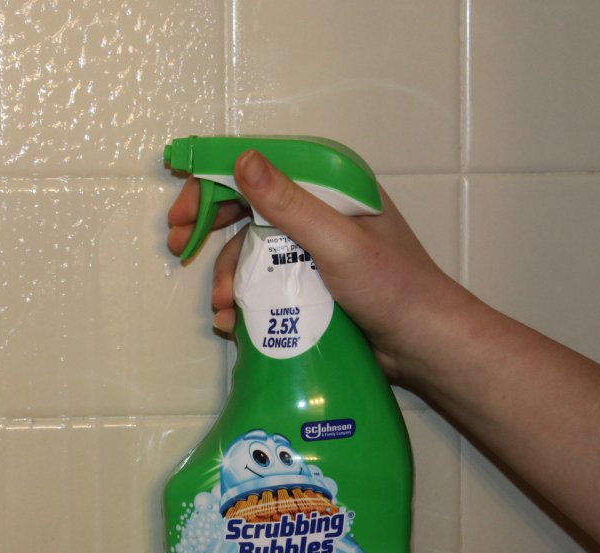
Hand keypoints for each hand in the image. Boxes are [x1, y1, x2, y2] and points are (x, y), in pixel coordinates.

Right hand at [168, 150, 472, 386]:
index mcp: (332, 186)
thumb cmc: (393, 287)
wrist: (422, 345)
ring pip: (252, 250)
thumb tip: (243, 160)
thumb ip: (290, 205)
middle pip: (249, 206)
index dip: (216, 177)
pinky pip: (264, 282)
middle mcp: (320, 210)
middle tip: (177, 245)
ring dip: (227, 274)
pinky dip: (243, 298)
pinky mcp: (310, 284)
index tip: (182, 199)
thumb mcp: (337, 243)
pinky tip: (232, 319)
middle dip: (209, 226)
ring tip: (222, 304)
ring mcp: (313, 248)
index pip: (263, 166)